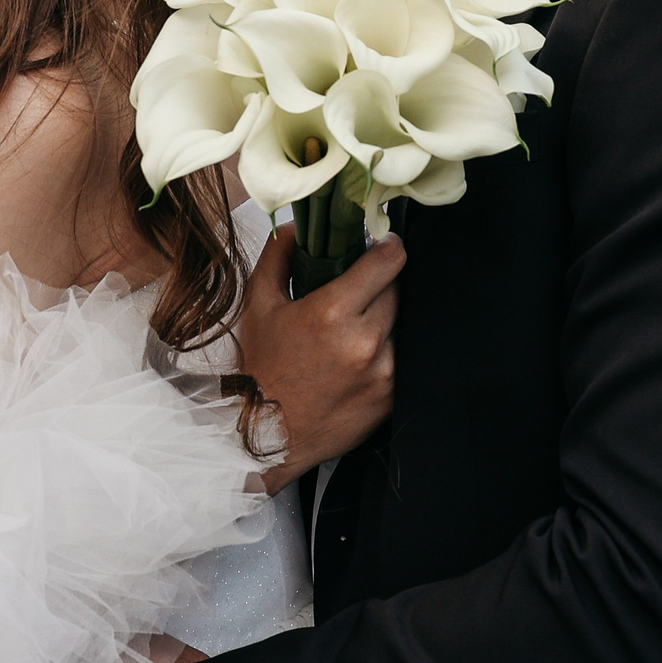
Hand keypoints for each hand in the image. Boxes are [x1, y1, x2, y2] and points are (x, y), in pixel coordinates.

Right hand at [237, 222, 399, 493]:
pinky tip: (359, 359)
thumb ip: (277, 257)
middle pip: (397, 290)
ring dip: (384, 320)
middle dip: (382, 284)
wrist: (266, 436)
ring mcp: (384, 372)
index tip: (384, 245)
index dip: (389, 247)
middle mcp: (364, 341)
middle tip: (360, 290)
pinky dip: (387, 352)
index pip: (387, 262)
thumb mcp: (259, 306)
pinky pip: (402, 358)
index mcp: (332, 313)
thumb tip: (296, 226)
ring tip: (355, 330)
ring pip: (401, 324)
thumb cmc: (261, 368)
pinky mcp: (392, 397)